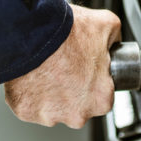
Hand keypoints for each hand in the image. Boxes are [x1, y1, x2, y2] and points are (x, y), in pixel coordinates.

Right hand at [4, 5, 120, 128]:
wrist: (29, 32)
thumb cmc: (65, 33)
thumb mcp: (106, 24)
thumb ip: (115, 38)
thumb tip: (114, 42)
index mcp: (101, 98)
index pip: (103, 94)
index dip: (94, 77)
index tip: (85, 67)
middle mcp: (77, 115)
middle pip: (78, 104)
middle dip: (72, 88)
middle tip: (64, 65)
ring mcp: (49, 116)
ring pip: (53, 107)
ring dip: (51, 91)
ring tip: (47, 68)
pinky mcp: (26, 111)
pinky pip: (31, 104)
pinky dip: (31, 92)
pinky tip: (32, 74)